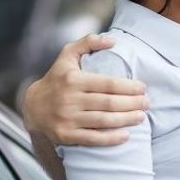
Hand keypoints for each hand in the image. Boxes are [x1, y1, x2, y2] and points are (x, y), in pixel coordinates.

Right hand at [21, 35, 147, 145]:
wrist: (33, 106)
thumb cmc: (57, 78)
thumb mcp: (67, 55)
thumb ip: (87, 43)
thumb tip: (112, 41)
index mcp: (73, 79)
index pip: (107, 84)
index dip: (128, 87)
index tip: (143, 88)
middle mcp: (69, 99)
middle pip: (108, 103)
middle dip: (132, 104)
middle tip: (147, 103)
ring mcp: (67, 118)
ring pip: (103, 121)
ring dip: (126, 120)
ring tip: (141, 117)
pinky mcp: (66, 135)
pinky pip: (92, 138)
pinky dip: (110, 138)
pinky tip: (126, 135)